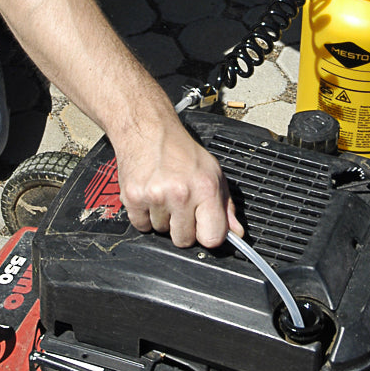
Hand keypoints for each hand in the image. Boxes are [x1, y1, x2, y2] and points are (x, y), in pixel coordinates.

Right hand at [113, 121, 244, 248]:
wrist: (148, 131)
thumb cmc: (181, 151)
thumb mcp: (213, 173)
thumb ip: (225, 206)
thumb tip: (236, 233)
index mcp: (205, 188)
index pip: (212, 238)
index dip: (208, 235)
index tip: (204, 227)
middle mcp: (180, 194)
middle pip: (184, 240)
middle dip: (183, 227)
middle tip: (180, 205)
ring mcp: (155, 197)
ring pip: (161, 232)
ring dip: (163, 219)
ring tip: (164, 195)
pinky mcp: (133, 198)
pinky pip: (141, 226)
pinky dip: (144, 216)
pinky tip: (150, 197)